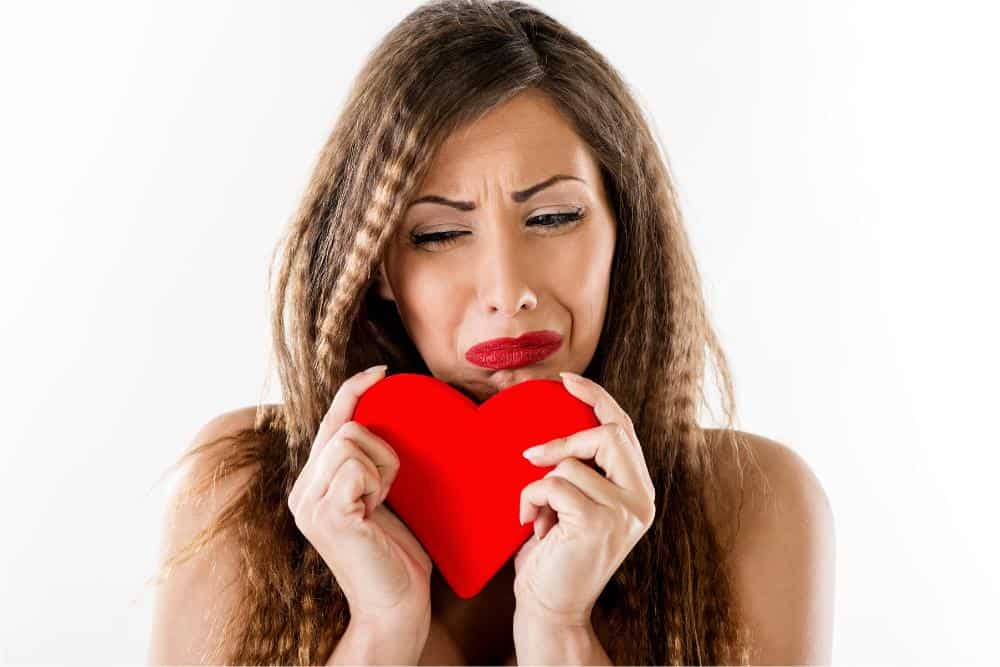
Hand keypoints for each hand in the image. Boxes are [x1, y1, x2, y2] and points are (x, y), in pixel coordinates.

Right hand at [287, 365, 433, 627]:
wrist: (397, 606)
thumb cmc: (398, 556)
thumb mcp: (381, 498)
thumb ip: (370, 465)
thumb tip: (384, 418)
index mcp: (314, 486)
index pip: (329, 423)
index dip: (352, 391)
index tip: (382, 371)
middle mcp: (302, 492)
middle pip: (342, 427)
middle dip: (380, 449)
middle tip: (388, 490)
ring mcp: (310, 504)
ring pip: (350, 440)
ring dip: (382, 465)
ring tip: (382, 503)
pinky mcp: (326, 514)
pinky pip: (356, 466)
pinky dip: (378, 480)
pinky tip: (377, 511)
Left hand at [513, 371, 655, 626]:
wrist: (549, 606)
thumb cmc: (554, 554)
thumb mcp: (574, 503)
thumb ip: (583, 470)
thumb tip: (558, 426)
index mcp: (639, 489)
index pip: (624, 429)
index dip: (597, 398)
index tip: (566, 379)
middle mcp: (642, 499)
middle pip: (609, 433)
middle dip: (565, 438)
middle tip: (531, 456)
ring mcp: (625, 512)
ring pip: (571, 463)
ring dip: (539, 486)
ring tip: (537, 516)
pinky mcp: (599, 522)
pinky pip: (553, 484)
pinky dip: (531, 499)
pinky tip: (531, 524)